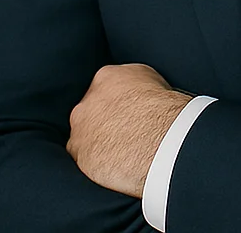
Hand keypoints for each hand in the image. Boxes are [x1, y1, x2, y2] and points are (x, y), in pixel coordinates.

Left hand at [67, 63, 191, 197]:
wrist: (156, 138)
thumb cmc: (161, 109)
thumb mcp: (154, 80)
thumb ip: (136, 83)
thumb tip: (138, 92)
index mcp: (107, 77)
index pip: (106, 86)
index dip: (117, 99)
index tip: (126, 109)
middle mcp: (87, 100)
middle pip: (90, 110)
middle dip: (102, 119)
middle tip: (122, 130)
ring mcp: (80, 128)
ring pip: (84, 134)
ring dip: (97, 140)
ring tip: (120, 149)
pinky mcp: (79, 153)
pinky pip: (84, 156)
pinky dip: (96, 160)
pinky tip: (113, 163)